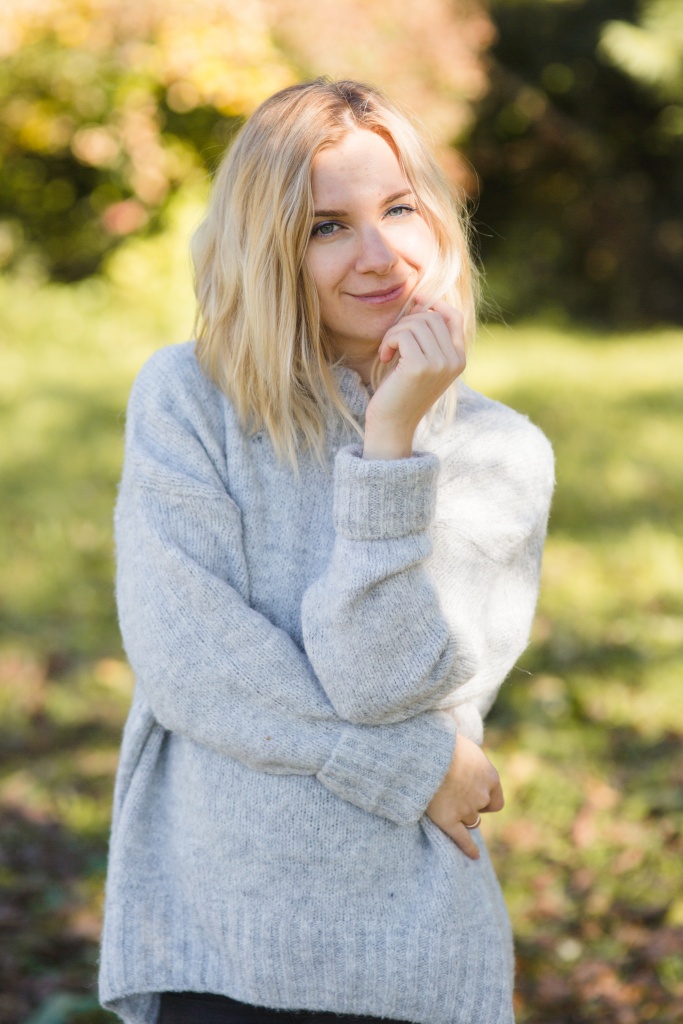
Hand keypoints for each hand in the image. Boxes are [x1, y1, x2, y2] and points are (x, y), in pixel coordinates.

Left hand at [363, 299, 465, 459]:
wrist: (392, 425)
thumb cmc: (401, 391)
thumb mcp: (421, 362)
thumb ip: (428, 337)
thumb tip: (422, 301)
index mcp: (459, 360)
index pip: (455, 317)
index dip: (435, 303)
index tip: (415, 302)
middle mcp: (454, 361)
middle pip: (431, 317)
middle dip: (406, 323)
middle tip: (392, 342)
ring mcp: (439, 364)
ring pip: (415, 323)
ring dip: (394, 332)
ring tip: (388, 351)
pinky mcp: (420, 367)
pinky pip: (402, 334)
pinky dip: (388, 340)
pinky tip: (384, 356)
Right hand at [425, 734, 503, 859]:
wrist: (424, 754)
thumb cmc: (442, 743)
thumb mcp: (464, 746)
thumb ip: (470, 761)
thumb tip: (467, 761)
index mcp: (489, 776)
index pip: (495, 799)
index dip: (485, 799)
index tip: (475, 796)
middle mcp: (481, 795)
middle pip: (480, 810)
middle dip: (470, 806)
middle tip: (455, 797)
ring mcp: (465, 809)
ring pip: (469, 821)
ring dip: (461, 816)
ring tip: (445, 805)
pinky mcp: (448, 820)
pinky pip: (462, 839)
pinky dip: (468, 848)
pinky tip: (473, 856)